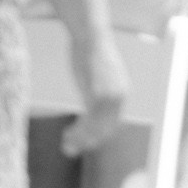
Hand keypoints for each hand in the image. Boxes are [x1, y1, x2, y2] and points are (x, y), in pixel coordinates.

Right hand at [61, 32, 129, 155]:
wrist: (91, 37)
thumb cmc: (90, 53)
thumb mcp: (98, 75)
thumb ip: (98, 90)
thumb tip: (91, 99)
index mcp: (122, 93)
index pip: (113, 123)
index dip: (97, 136)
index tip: (83, 143)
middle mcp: (119, 98)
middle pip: (105, 129)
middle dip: (88, 142)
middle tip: (70, 150)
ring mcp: (110, 97)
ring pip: (96, 128)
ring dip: (80, 140)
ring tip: (65, 146)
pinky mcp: (98, 96)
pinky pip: (88, 121)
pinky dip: (78, 132)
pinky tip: (66, 135)